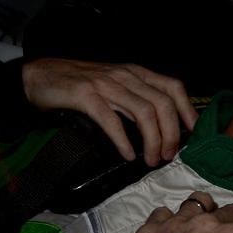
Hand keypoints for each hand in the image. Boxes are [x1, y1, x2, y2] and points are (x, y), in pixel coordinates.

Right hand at [21, 57, 197, 164]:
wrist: (40, 75)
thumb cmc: (79, 84)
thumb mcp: (114, 85)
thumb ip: (136, 98)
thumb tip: (162, 125)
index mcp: (136, 73)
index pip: (173, 87)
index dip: (187, 110)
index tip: (193, 134)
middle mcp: (126, 76)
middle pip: (163, 104)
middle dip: (171, 133)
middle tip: (167, 156)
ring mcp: (106, 84)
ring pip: (143, 112)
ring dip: (152, 140)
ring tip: (151, 160)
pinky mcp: (85, 96)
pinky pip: (111, 120)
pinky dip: (123, 140)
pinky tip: (128, 155)